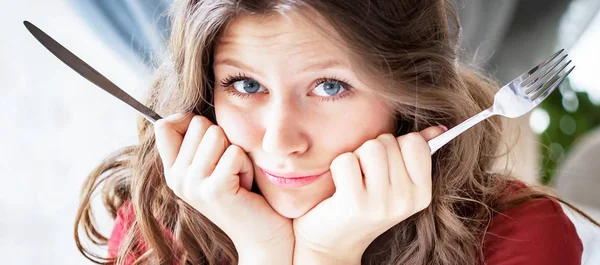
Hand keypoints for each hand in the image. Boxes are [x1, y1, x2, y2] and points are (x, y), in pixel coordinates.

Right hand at [154, 113, 293, 255]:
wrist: (262, 234)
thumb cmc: (244, 191)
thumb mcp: (215, 162)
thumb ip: (198, 140)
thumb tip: (188, 110)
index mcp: (173, 170)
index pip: (164, 124)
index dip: (189, 121)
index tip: (210, 139)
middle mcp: (176, 178)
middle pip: (197, 124)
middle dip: (223, 140)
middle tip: (230, 169)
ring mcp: (193, 185)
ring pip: (217, 135)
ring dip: (237, 153)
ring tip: (238, 176)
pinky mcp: (214, 190)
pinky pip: (234, 152)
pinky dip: (247, 165)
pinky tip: (245, 186)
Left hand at [292, 126, 444, 263]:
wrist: (334, 243)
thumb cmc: (365, 205)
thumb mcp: (396, 184)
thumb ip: (417, 155)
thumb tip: (438, 128)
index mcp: (422, 194)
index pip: (414, 143)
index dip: (395, 146)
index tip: (386, 166)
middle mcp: (405, 201)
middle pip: (387, 142)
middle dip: (371, 152)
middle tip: (365, 177)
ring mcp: (381, 204)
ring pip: (369, 147)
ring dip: (355, 158)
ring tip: (353, 180)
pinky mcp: (354, 203)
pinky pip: (346, 160)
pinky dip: (337, 167)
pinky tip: (340, 187)